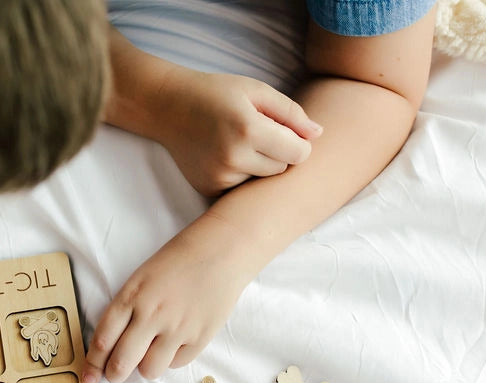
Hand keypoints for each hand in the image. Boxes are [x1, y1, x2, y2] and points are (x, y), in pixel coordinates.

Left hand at [82, 215, 253, 382]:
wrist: (221, 250)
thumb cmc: (177, 260)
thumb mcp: (141, 278)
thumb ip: (125, 309)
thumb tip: (111, 345)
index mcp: (131, 297)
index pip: (103, 340)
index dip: (93, 364)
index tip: (89, 376)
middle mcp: (151, 315)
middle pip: (122, 363)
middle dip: (114, 375)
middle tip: (115, 375)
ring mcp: (177, 328)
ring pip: (149, 370)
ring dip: (145, 367)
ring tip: (150, 354)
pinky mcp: (200, 337)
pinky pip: (176, 364)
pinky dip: (171, 359)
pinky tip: (174, 343)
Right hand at [153, 67, 321, 195]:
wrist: (167, 107)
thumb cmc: (215, 93)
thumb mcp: (256, 91)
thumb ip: (291, 112)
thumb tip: (318, 135)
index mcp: (249, 129)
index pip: (299, 154)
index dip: (298, 142)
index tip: (286, 131)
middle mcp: (233, 158)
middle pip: (282, 169)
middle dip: (278, 153)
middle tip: (258, 134)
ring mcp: (219, 177)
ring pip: (261, 181)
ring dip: (258, 165)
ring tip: (236, 143)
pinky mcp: (209, 188)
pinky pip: (241, 188)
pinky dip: (239, 174)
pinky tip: (223, 155)